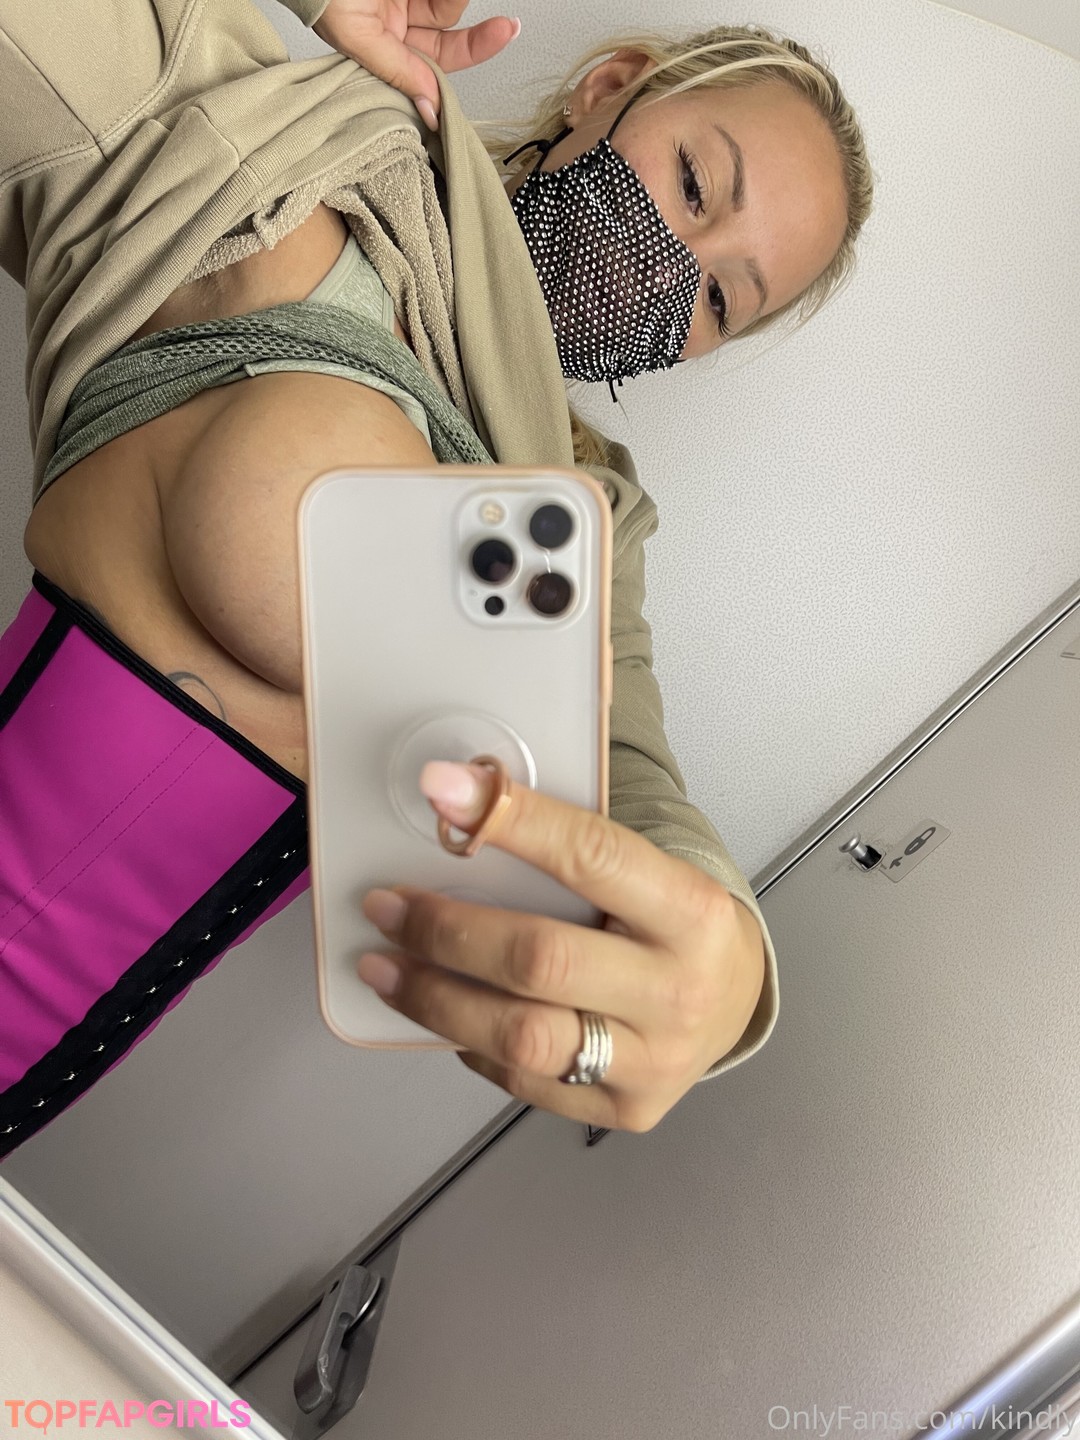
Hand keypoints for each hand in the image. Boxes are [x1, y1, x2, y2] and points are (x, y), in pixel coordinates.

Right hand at [312, 0, 520, 129]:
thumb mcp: (358, 36)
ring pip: (449, 5)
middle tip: (506, 24)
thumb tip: (432, 109)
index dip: (471, 51)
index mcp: (385, 49)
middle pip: (451, 31)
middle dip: (478, 30)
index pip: (436, 62)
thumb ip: (396, 71)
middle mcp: (398, 24)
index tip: (503, 33)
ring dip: (453, 0)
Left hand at [358, 760, 766, 1132]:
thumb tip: (461, 809)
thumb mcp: (649, 871)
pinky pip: (526, 1081)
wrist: (735, 1001)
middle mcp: (678, 991)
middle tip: (386, 907)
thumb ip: (572, 852)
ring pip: (521, 1037)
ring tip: (384, 969)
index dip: (511, 821)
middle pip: (540, 961)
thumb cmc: (674, 925)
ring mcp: (655, 1060)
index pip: (591, 856)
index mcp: (691, 910)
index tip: (440, 791)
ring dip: (434, 999)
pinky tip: (446, 1013)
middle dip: (445, 931)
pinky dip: (471, 1045)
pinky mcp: (628, 1108)